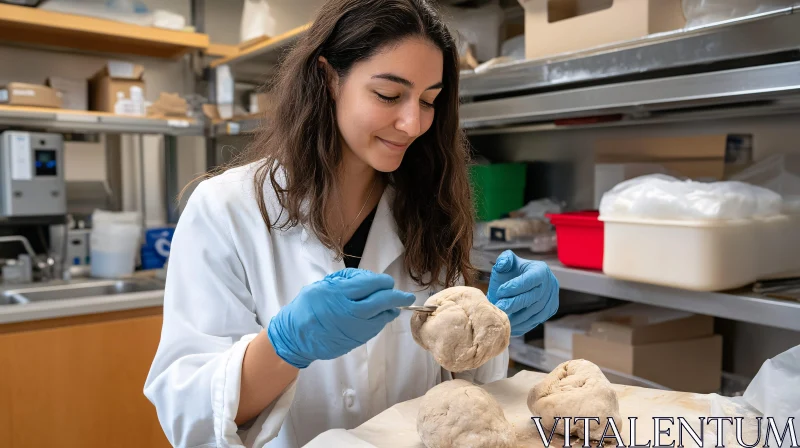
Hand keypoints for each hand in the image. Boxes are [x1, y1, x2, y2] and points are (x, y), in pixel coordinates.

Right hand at [267, 268, 414, 368]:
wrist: (296, 336)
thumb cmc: (306, 307)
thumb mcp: (322, 285)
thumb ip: (346, 280)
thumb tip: (369, 280)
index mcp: (339, 293)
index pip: (370, 284)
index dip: (382, 282)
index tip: (387, 281)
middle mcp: (349, 311)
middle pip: (382, 302)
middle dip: (397, 297)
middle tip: (407, 296)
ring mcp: (353, 328)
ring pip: (381, 317)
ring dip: (390, 310)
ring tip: (394, 306)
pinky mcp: (355, 340)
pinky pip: (375, 329)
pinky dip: (381, 321)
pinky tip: (381, 317)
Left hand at [487, 250, 558, 336]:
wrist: (517, 287)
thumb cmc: (511, 274)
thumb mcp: (506, 263)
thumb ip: (504, 260)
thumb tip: (503, 263)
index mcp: (541, 269)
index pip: (531, 279)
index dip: (515, 286)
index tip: (499, 292)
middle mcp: (551, 284)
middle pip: (534, 297)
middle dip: (515, 303)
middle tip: (499, 307)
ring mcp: (552, 299)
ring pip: (536, 312)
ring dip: (518, 317)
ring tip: (503, 318)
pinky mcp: (550, 312)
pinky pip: (537, 321)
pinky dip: (523, 325)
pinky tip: (510, 326)